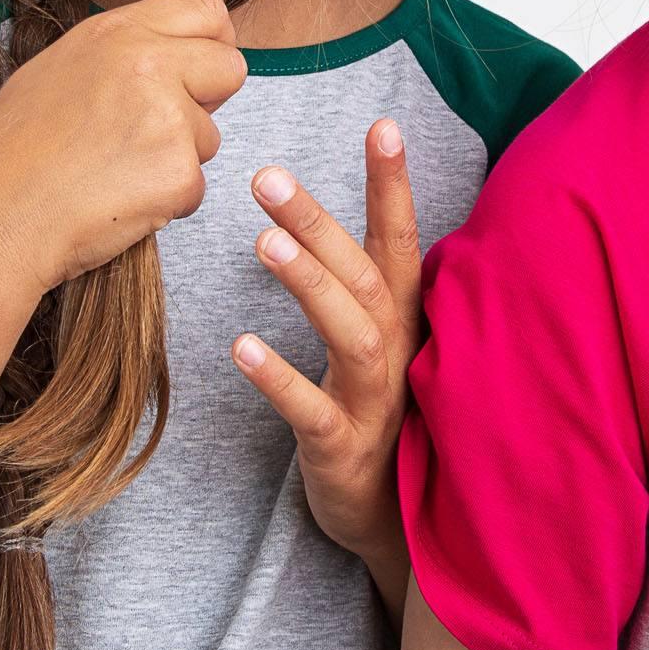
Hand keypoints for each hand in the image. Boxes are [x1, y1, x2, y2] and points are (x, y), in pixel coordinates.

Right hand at [0, 0, 246, 299]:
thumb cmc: (12, 153)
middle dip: (208, 100)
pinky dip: (166, 201)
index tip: (197, 71)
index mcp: (116, 32)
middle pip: (230, 67)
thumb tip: (178, 54)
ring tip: (112, 172)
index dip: (210, 43)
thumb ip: (125, 53)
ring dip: (177, 158)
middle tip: (156, 130)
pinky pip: (195, 186)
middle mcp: (148, 63)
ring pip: (210, 136)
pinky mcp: (177, 172)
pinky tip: (115, 202)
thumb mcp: (60, 69)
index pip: (206, 11)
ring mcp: (167, 116)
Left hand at [230, 119, 421, 591]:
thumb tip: (315, 217)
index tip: (382, 125)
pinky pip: (312, 412)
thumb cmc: (379, 414)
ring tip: (262, 243)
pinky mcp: (344, 449)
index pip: (401, 240)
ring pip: (352, 333)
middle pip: (366, 274)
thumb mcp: (380, 342)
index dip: (393, 184)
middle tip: (266, 175)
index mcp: (407, 318)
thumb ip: (362, 284)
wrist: (395, 524)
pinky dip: (280, 379)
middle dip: (320, 222)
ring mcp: (376, 401)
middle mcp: (399, 350)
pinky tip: (241, 347)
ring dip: (310, 285)